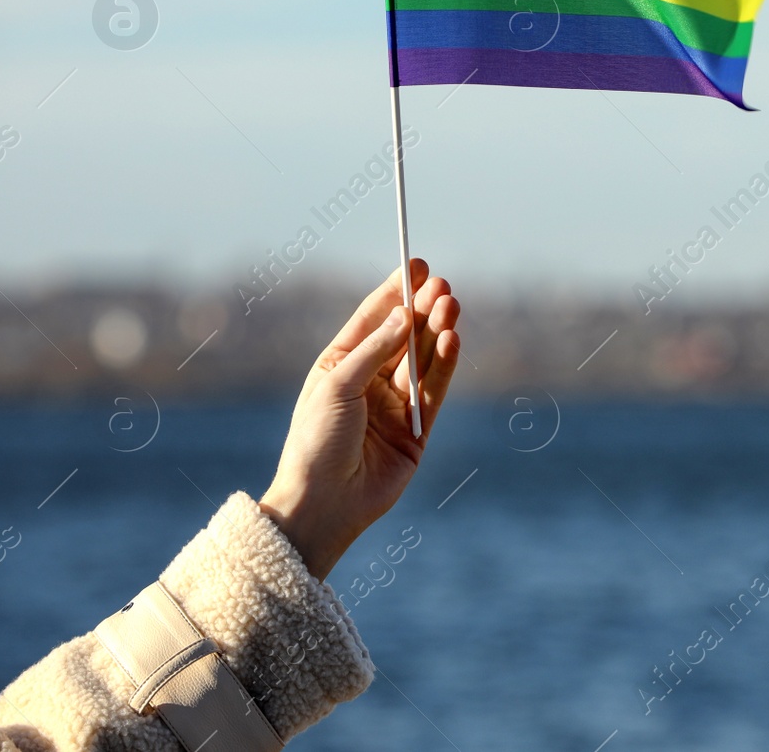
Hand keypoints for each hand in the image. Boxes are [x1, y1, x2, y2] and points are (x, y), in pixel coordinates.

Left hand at [259, 259, 460, 578]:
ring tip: (451, 305)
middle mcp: (370, 381)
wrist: (323, 504)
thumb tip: (406, 316)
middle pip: (404, 336)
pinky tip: (452, 341)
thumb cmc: (315, 443)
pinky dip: (445, 366)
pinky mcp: (418, 430)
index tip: (417, 265)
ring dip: (438, 332)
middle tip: (441, 285)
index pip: (374, 320)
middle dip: (423, 309)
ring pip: (423, 360)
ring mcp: (396, 405)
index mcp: (341, 365)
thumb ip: (375, 351)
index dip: (396, 292)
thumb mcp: (337, 386)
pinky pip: (435, 391)